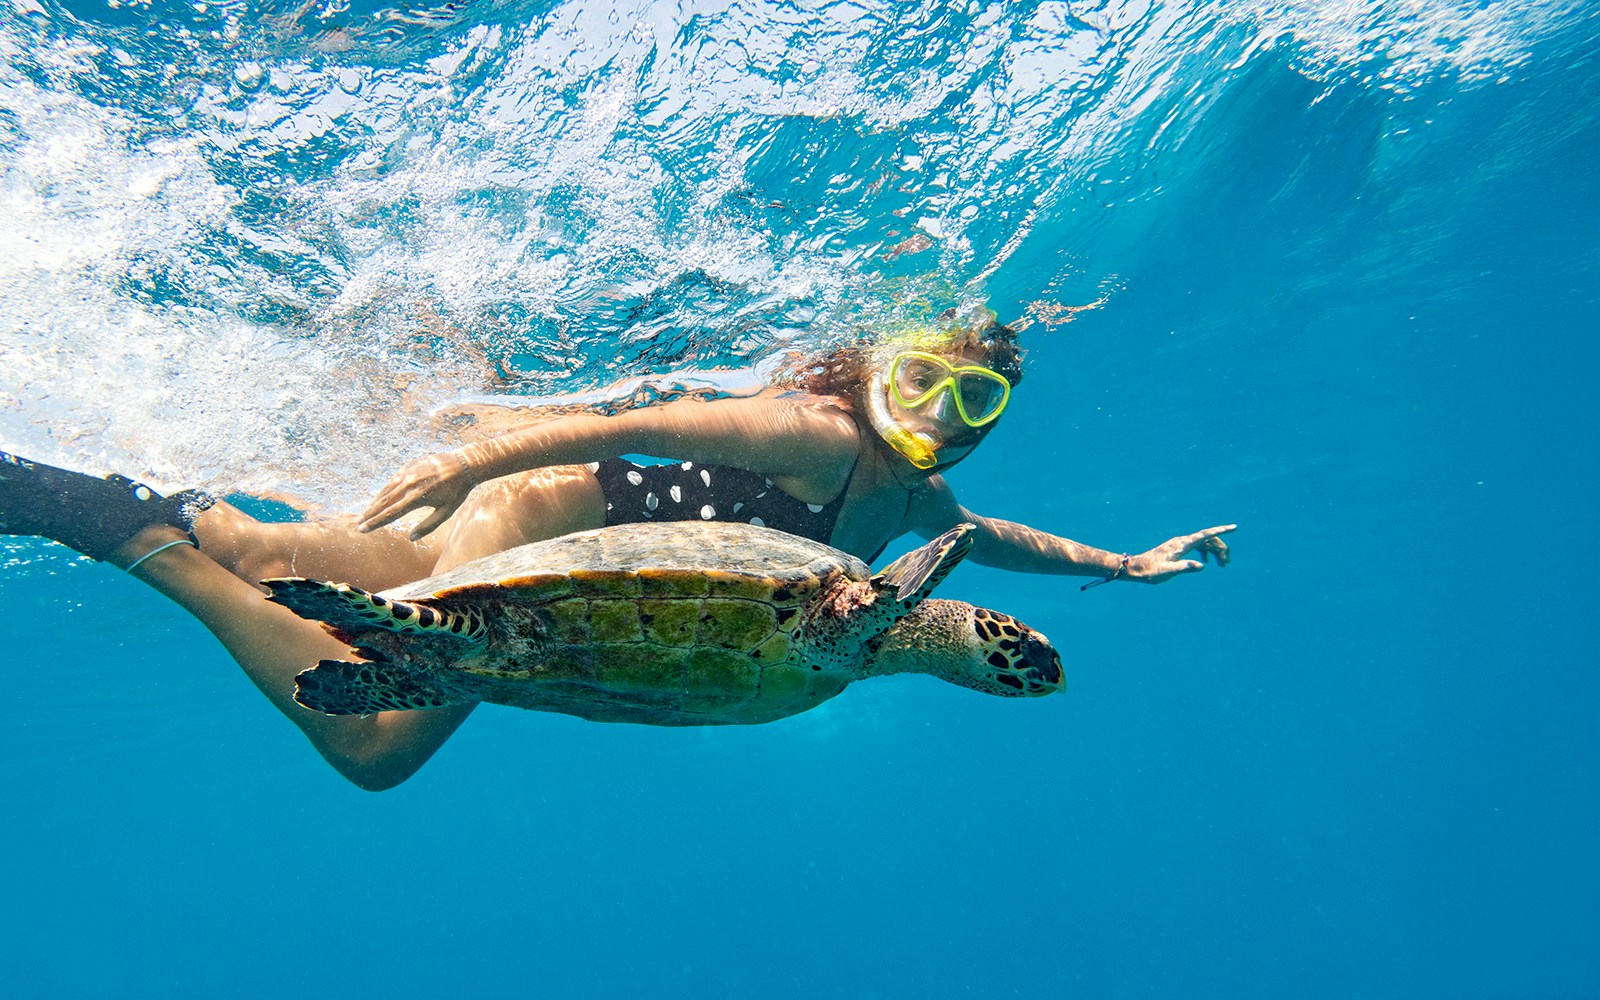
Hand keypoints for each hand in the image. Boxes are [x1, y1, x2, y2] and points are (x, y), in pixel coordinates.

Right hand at [359, 451, 478, 539]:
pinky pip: (392, 480)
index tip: (363, 529)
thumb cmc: (457, 491)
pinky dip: (384, 490)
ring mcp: (408, 473)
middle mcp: (409, 484)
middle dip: (370, 514)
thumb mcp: (446, 512)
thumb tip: (411, 538)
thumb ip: (428, 526)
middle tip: (358, 524)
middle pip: (384, 502)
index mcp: (418, 497)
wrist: (464, 464)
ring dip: (374, 502)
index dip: (375, 522)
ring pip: (386, 490)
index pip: (391, 513)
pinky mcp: (409, 466)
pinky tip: (378, 498)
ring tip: (365, 514)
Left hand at [1127, 524, 1235, 583]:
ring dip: (1214, 551)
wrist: (1137, 568)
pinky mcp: (1177, 548)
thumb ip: (1184, 567)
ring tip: (1222, 564)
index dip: (1221, 531)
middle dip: (1221, 548)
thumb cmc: (1151, 571)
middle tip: (1226, 563)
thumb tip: (1201, 566)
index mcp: (1183, 544)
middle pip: (1208, 539)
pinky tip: (1205, 561)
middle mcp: (1182, 541)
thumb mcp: (1168, 572)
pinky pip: (1196, 546)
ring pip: (1203, 543)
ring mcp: (1180, 544)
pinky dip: (1205, 551)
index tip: (1235, 527)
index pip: (1206, 534)